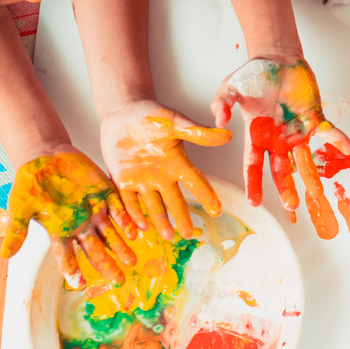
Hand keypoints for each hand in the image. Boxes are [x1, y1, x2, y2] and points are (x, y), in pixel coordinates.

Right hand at [1, 149, 137, 287]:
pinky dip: (128, 220)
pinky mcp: (106, 194)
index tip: (80, 285)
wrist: (45, 157)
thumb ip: (16, 230)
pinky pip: (119, 209)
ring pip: (112, 234)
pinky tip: (137, 231)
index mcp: (60, 232)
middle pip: (96, 250)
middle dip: (107, 265)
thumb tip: (5, 255)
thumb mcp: (19, 207)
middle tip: (118, 281)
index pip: (66, 256)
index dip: (73, 271)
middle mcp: (80, 226)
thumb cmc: (29, 184)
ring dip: (122, 247)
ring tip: (132, 261)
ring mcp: (95, 210)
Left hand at [100, 102, 229, 241]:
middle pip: (175, 200)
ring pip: (153, 205)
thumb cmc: (150, 114)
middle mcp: (161, 175)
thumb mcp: (175, 122)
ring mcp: (142, 180)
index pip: (195, 182)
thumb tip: (227, 135)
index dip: (206, 196)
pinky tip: (140, 227)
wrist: (122, 112)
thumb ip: (197, 132)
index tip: (217, 211)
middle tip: (190, 234)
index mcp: (176, 162)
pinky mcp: (122, 180)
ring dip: (160, 221)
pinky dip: (134, 214)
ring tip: (168, 236)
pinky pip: (128, 201)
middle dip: (182, 217)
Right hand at [211, 58, 349, 221]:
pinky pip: (329, 133)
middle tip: (291, 206)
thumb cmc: (253, 75)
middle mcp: (277, 139)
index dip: (253, 183)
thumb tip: (220, 121)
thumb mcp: (231, 87)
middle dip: (285, 188)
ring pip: (305, 159)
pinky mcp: (315, 119)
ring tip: (318, 194)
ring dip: (312, 176)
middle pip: (281, 170)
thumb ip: (222, 103)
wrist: (277, 58)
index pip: (253, 164)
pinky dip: (340, 140)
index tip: (254, 202)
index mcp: (256, 135)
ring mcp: (297, 132)